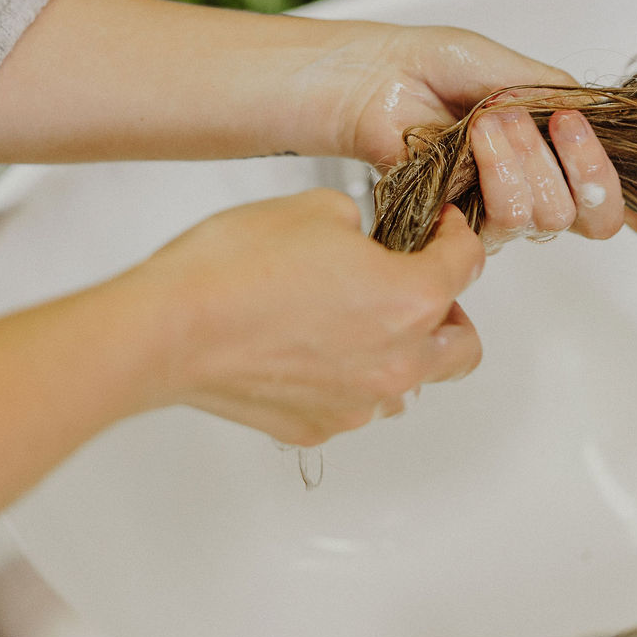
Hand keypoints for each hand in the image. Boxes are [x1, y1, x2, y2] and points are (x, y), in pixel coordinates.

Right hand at [122, 189, 486, 444]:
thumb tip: (362, 240)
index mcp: (410, 299)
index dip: (456, 236)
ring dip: (400, 351)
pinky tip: (311, 347)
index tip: (442, 229)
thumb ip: (361, 226)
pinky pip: (355, 403)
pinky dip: (348, 377)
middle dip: (449, 311)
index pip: (467, 265)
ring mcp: (358, 403)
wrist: (170, 328)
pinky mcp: (316, 427)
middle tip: (415, 283)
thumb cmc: (235, 267)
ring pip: (410, 382)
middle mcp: (397, 362)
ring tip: (356, 319)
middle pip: (462, 346)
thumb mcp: (316, 209)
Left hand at [309, 23, 628, 248]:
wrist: (381, 75)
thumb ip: (560, 96)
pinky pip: (502, 223)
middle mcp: (531, 192)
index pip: (603, 202)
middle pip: (584, 214)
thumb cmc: (436, 66)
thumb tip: (600, 116)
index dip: (608, 186)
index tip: (580, 130)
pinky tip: (470, 140)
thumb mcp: (513, 68)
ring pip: (545, 218)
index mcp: (553, 158)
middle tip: (521, 115)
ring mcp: (496, 212)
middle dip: (562, 158)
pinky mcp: (461, 226)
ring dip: (523, 163)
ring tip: (488, 122)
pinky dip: (494, 174)